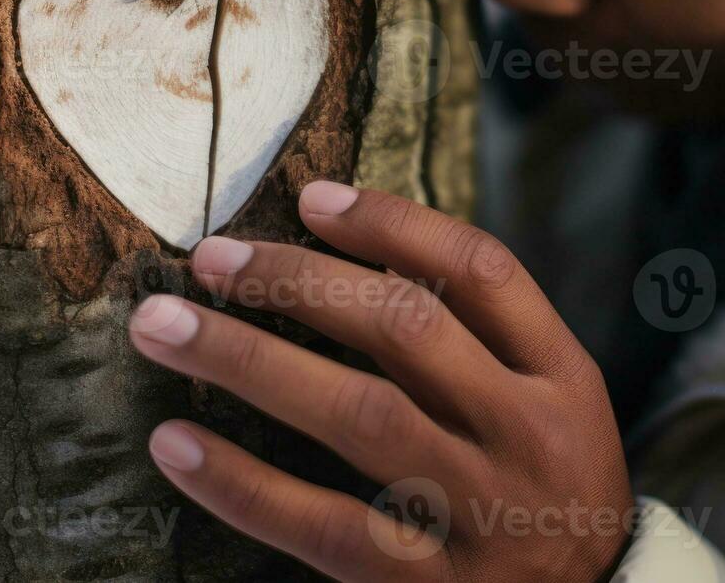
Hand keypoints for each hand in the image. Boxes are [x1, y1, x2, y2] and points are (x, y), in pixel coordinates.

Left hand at [127, 180, 634, 581]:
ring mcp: (478, 514)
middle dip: (297, 280)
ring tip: (163, 326)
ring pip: (357, 416)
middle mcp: (526, 436)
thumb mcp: (552, 402)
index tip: (312, 198)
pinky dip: (243, 483)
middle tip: (212, 257)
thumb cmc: (549, 490)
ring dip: (248, 360)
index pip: (482, 270)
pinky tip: (177, 444)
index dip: (392, 223)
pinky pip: (322, 525)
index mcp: (560, 377)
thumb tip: (362, 249)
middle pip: (407, 329)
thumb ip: (480, 334)